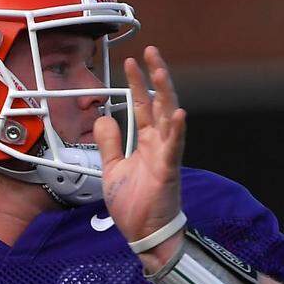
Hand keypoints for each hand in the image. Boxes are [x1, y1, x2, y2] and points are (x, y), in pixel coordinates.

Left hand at [93, 46, 185, 270]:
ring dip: (166, 93)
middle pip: (159, 103)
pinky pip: (175, 147)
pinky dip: (178, 129)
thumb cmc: (134, 204)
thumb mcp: (113, 168)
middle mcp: (159, 144)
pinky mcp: (168, 171)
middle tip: (150, 50)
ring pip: (169, 118)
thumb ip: (109, 143)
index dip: (137, 83)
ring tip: (161, 70)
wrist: (143, 233)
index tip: (130, 61)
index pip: (142, 106)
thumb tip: (104, 118)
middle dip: (155, 76)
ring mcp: (166, 156)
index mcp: (146, 143)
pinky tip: (179, 112)